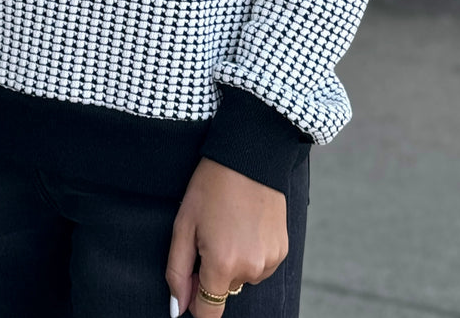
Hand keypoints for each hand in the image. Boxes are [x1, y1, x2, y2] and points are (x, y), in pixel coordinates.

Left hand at [165, 159, 287, 316]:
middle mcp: (250, 269)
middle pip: (224, 290)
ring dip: (234, 263)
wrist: (249, 156)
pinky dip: (252, 253)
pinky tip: (246, 226)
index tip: (191, 282)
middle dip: (212, 272)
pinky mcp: (282, 250)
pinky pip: (261, 266)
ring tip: (228, 225)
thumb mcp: (183, 225)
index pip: (209, 311)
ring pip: (243, 278)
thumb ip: (177, 272)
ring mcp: (270, 261)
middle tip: (208, 235)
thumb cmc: (210, 187)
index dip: (195, 301)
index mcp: (222, 265)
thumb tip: (177, 309)